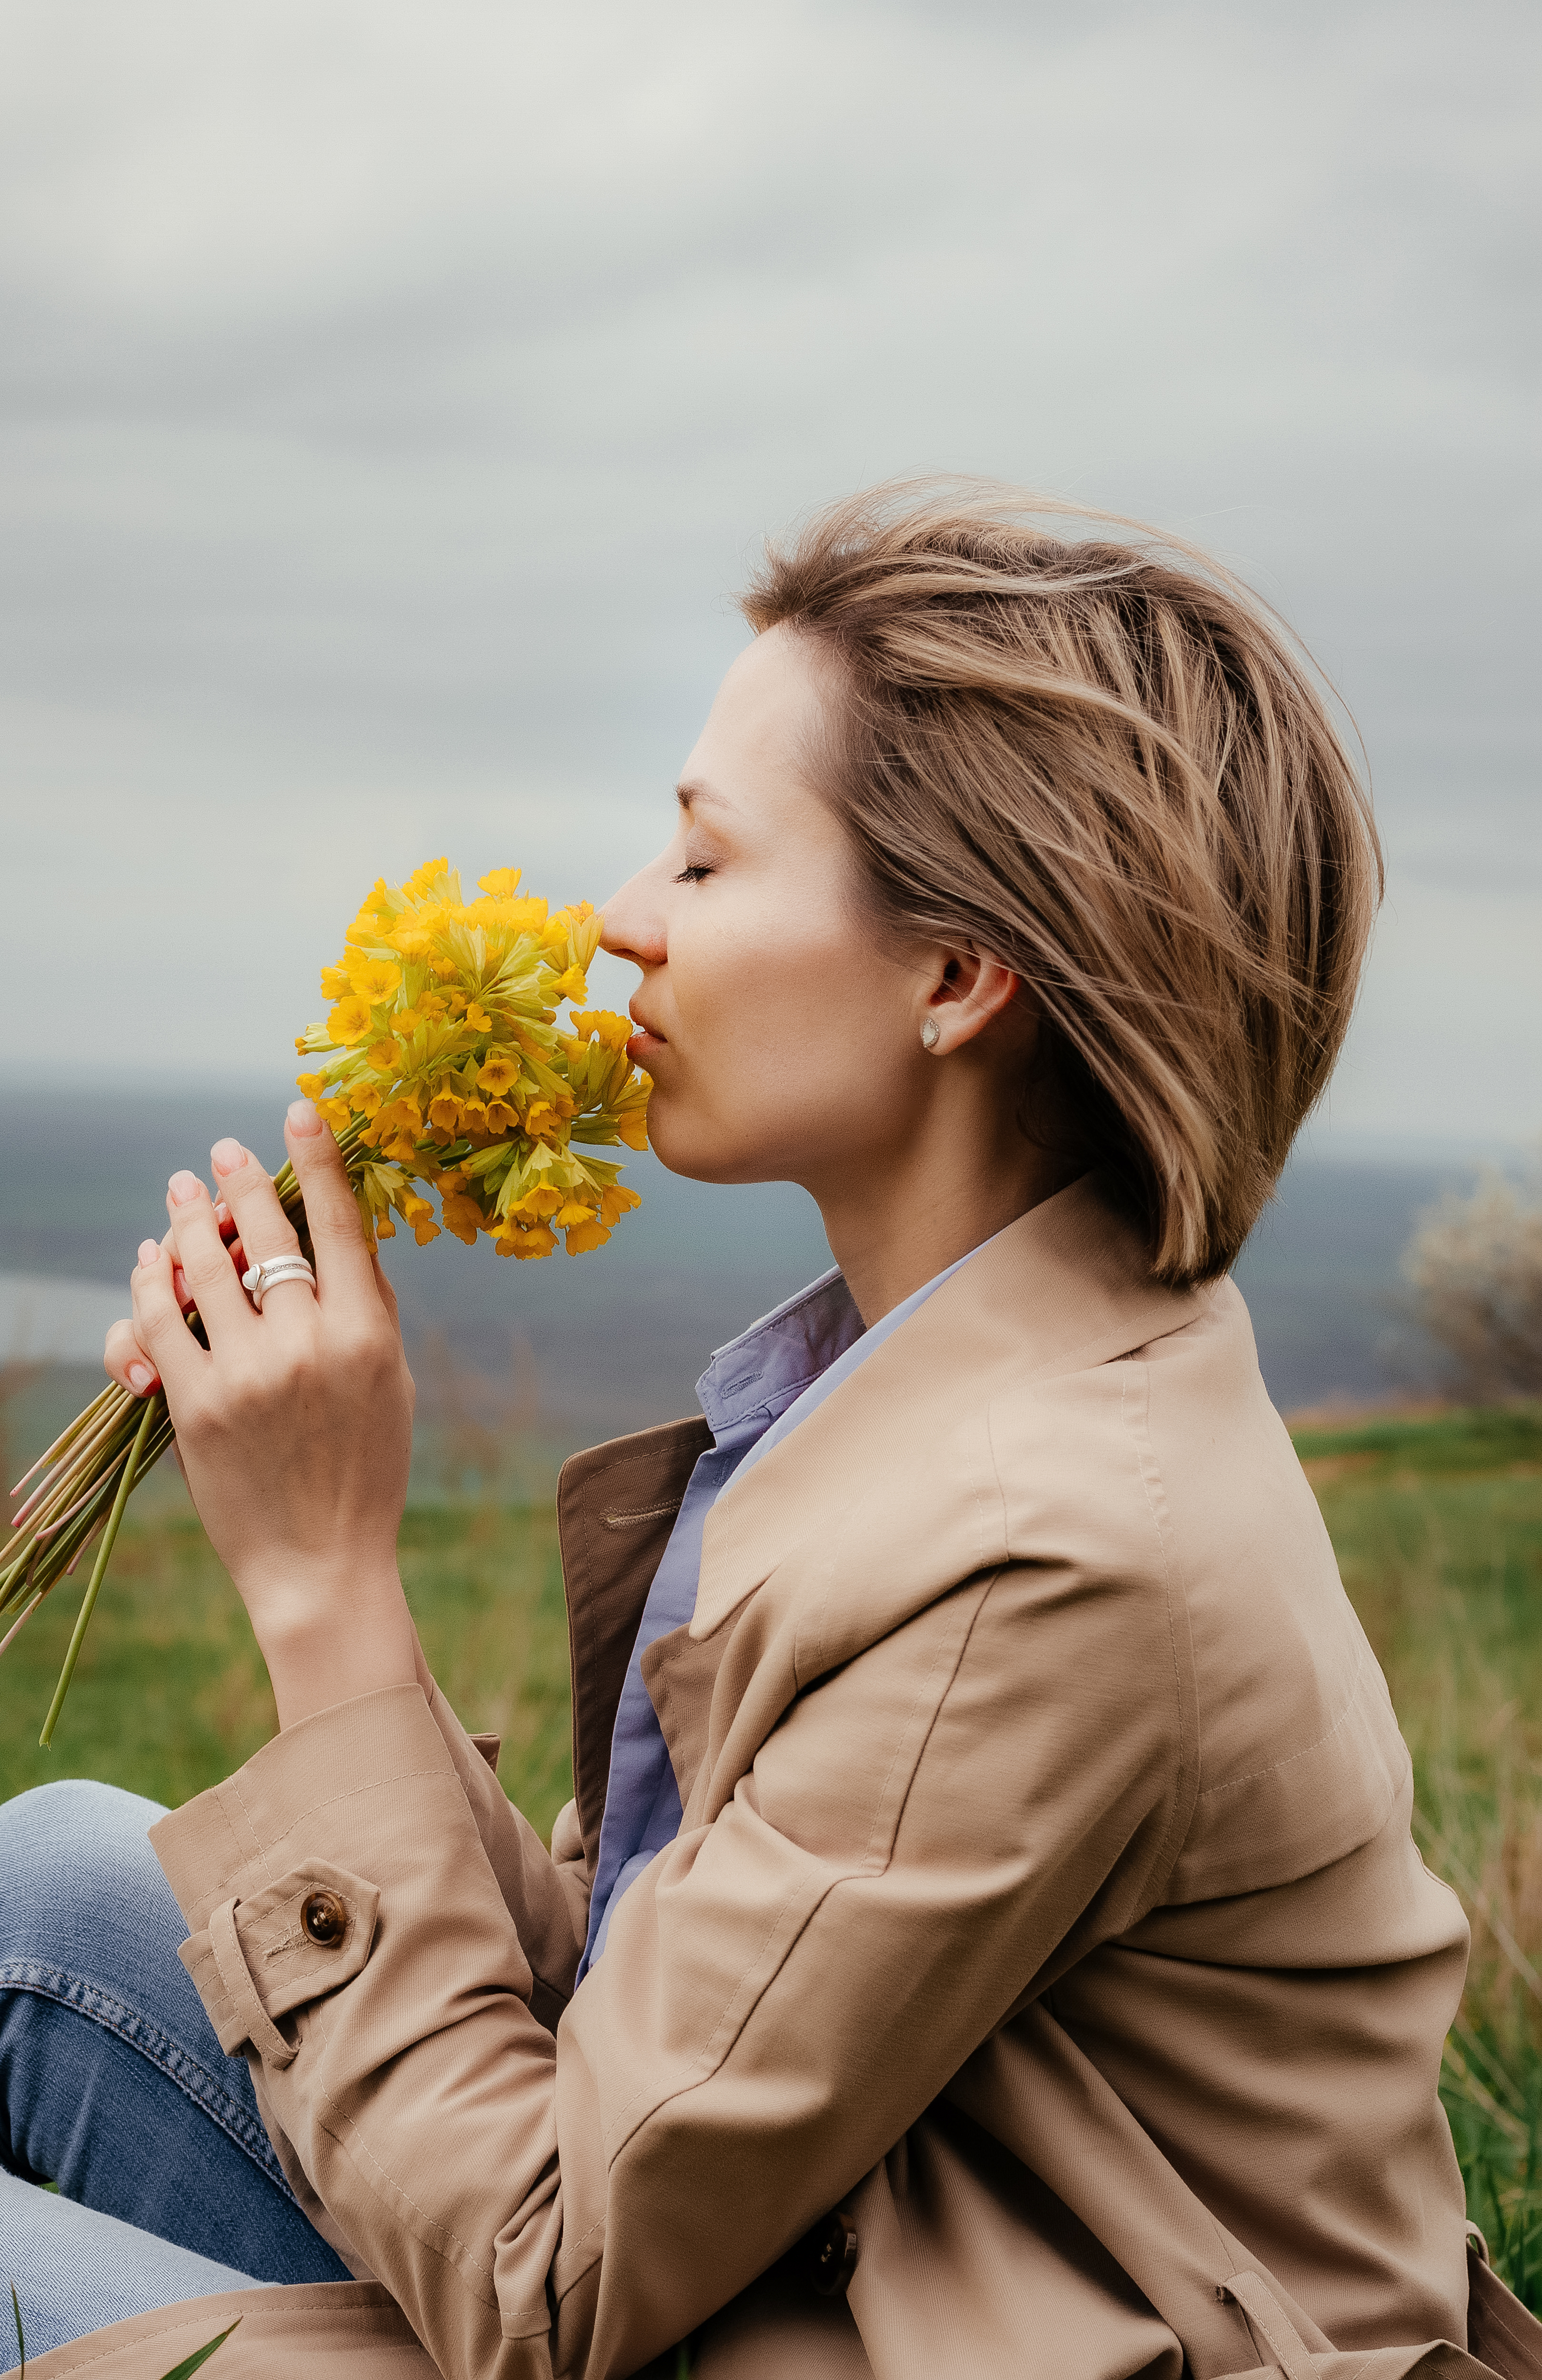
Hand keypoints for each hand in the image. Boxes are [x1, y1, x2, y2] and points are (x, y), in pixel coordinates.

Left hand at [104, 1100, 418, 1727]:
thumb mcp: (390, 1382)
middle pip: (264, 1234)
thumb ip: (365, 1308)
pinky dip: (147, 1284)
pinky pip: (156, 1322)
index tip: (296, 1112)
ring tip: (180, 1194)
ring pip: (201, 1267)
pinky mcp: (193, 1405)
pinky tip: (151, 1264)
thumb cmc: (363, 1471)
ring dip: (186, 1220)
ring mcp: (246, 1374)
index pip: (338, 1224)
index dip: (316, 1160)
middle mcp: (308, 1344)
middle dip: (239, 1182)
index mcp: (367, 1335)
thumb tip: (339, 1232)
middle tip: (220, 1153)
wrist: (321, 1564)